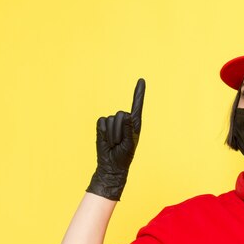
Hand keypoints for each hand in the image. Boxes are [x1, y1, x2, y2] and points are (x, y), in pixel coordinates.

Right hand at [86, 78, 144, 200]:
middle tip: (120, 143)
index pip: (137, 105)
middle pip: (121, 114)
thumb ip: (128, 130)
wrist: (111, 164)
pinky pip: (101, 122)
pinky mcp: (102, 125)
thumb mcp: (129, 144)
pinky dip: (103, 133)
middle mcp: (124, 120)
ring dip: (112, 134)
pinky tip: (106, 141)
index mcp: (135, 123)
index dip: (139, 92)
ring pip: (111, 120)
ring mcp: (112, 122)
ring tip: (114, 143)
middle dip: (119, 130)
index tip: (141, 80)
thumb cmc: (124, 156)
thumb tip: (125, 115)